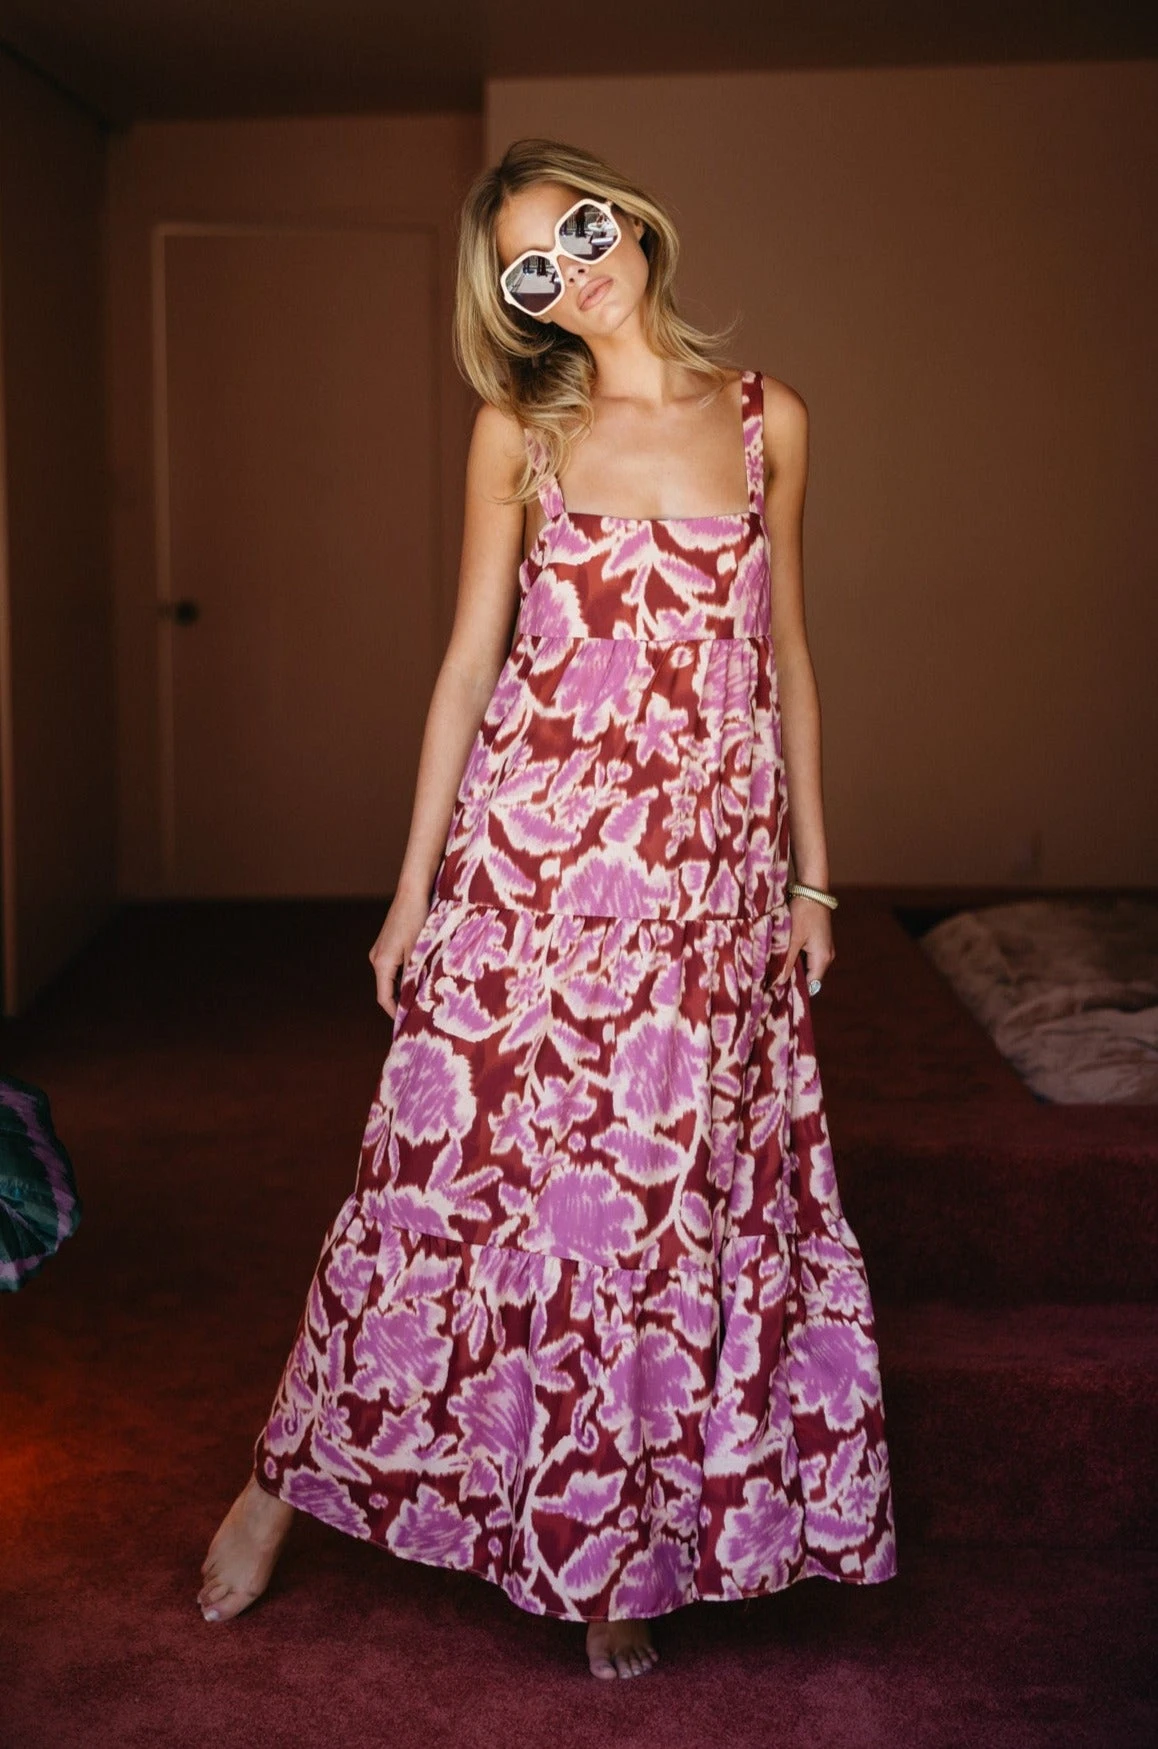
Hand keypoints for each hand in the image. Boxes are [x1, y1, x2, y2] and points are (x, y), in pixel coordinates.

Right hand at [368, 887, 431, 1019]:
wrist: (413, 891)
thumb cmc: (417, 920)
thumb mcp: (418, 952)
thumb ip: (414, 977)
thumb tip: (416, 1000)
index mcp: (381, 963)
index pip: (384, 998)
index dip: (396, 1013)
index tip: (408, 1024)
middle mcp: (376, 958)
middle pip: (387, 989)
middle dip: (401, 1002)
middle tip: (419, 1014)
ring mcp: (380, 950)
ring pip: (391, 978)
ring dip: (404, 988)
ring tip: (422, 998)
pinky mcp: (387, 943)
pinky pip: (393, 967)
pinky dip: (404, 975)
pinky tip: (419, 977)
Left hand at [778, 894, 834, 994]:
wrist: (812, 890)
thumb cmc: (803, 913)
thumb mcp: (792, 939)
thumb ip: (786, 962)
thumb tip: (780, 982)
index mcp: (822, 959)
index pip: (810, 985)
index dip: (794, 989)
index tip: (776, 992)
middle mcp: (826, 957)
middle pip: (809, 977)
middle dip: (792, 979)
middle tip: (772, 981)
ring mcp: (824, 949)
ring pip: (807, 967)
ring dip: (793, 968)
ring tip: (774, 970)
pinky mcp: (819, 941)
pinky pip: (807, 957)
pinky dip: (796, 958)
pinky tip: (782, 956)